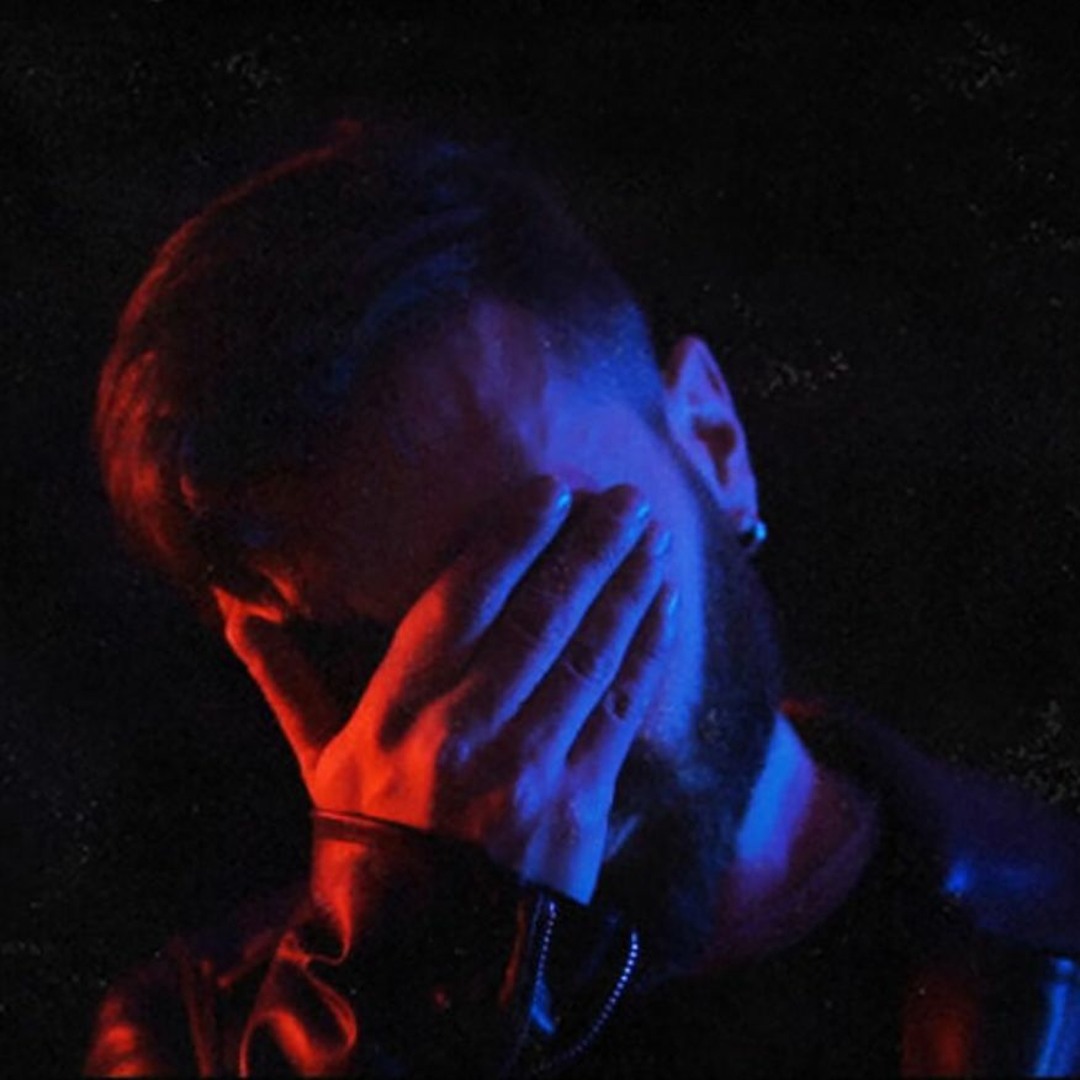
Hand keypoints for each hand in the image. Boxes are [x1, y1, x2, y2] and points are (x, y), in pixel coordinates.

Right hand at [217, 476, 678, 901]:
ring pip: (587, 653)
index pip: (459, 603)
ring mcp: (526, 769)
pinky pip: (619, 709)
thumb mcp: (320, 763)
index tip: (549, 492)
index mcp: (392, 717)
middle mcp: (460, 734)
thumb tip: (238, 614)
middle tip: (625, 499)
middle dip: (587, 548)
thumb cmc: (370, 841)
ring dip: (627, 586)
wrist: (424, 954)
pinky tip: (665, 605)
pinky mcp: (578, 803)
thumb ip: (287, 681)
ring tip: (652, 536)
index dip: (510, 540)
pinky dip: (646, 651)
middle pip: (536, 617)